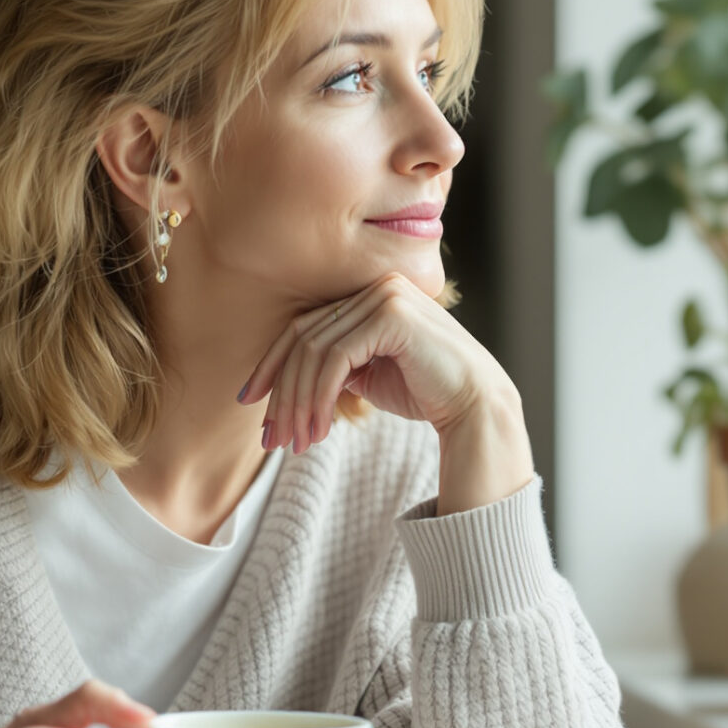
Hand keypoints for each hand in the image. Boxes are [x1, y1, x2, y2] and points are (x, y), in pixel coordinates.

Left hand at [238, 273, 535, 512]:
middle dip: (281, 392)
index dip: (273, 365)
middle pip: (303, 338)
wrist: (476, 407)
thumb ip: (333, 366)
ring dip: (298, 402)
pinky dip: (317, 397)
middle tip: (271, 437)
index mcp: (370, 293)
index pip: (305, 326)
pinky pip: (334, 359)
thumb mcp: (368, 374)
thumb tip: (285, 381)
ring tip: (294, 442)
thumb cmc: (426, 392)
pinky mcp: (391, 315)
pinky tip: (317, 428)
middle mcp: (376, 285)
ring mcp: (385, 295)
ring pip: (314, 351)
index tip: (251, 401)